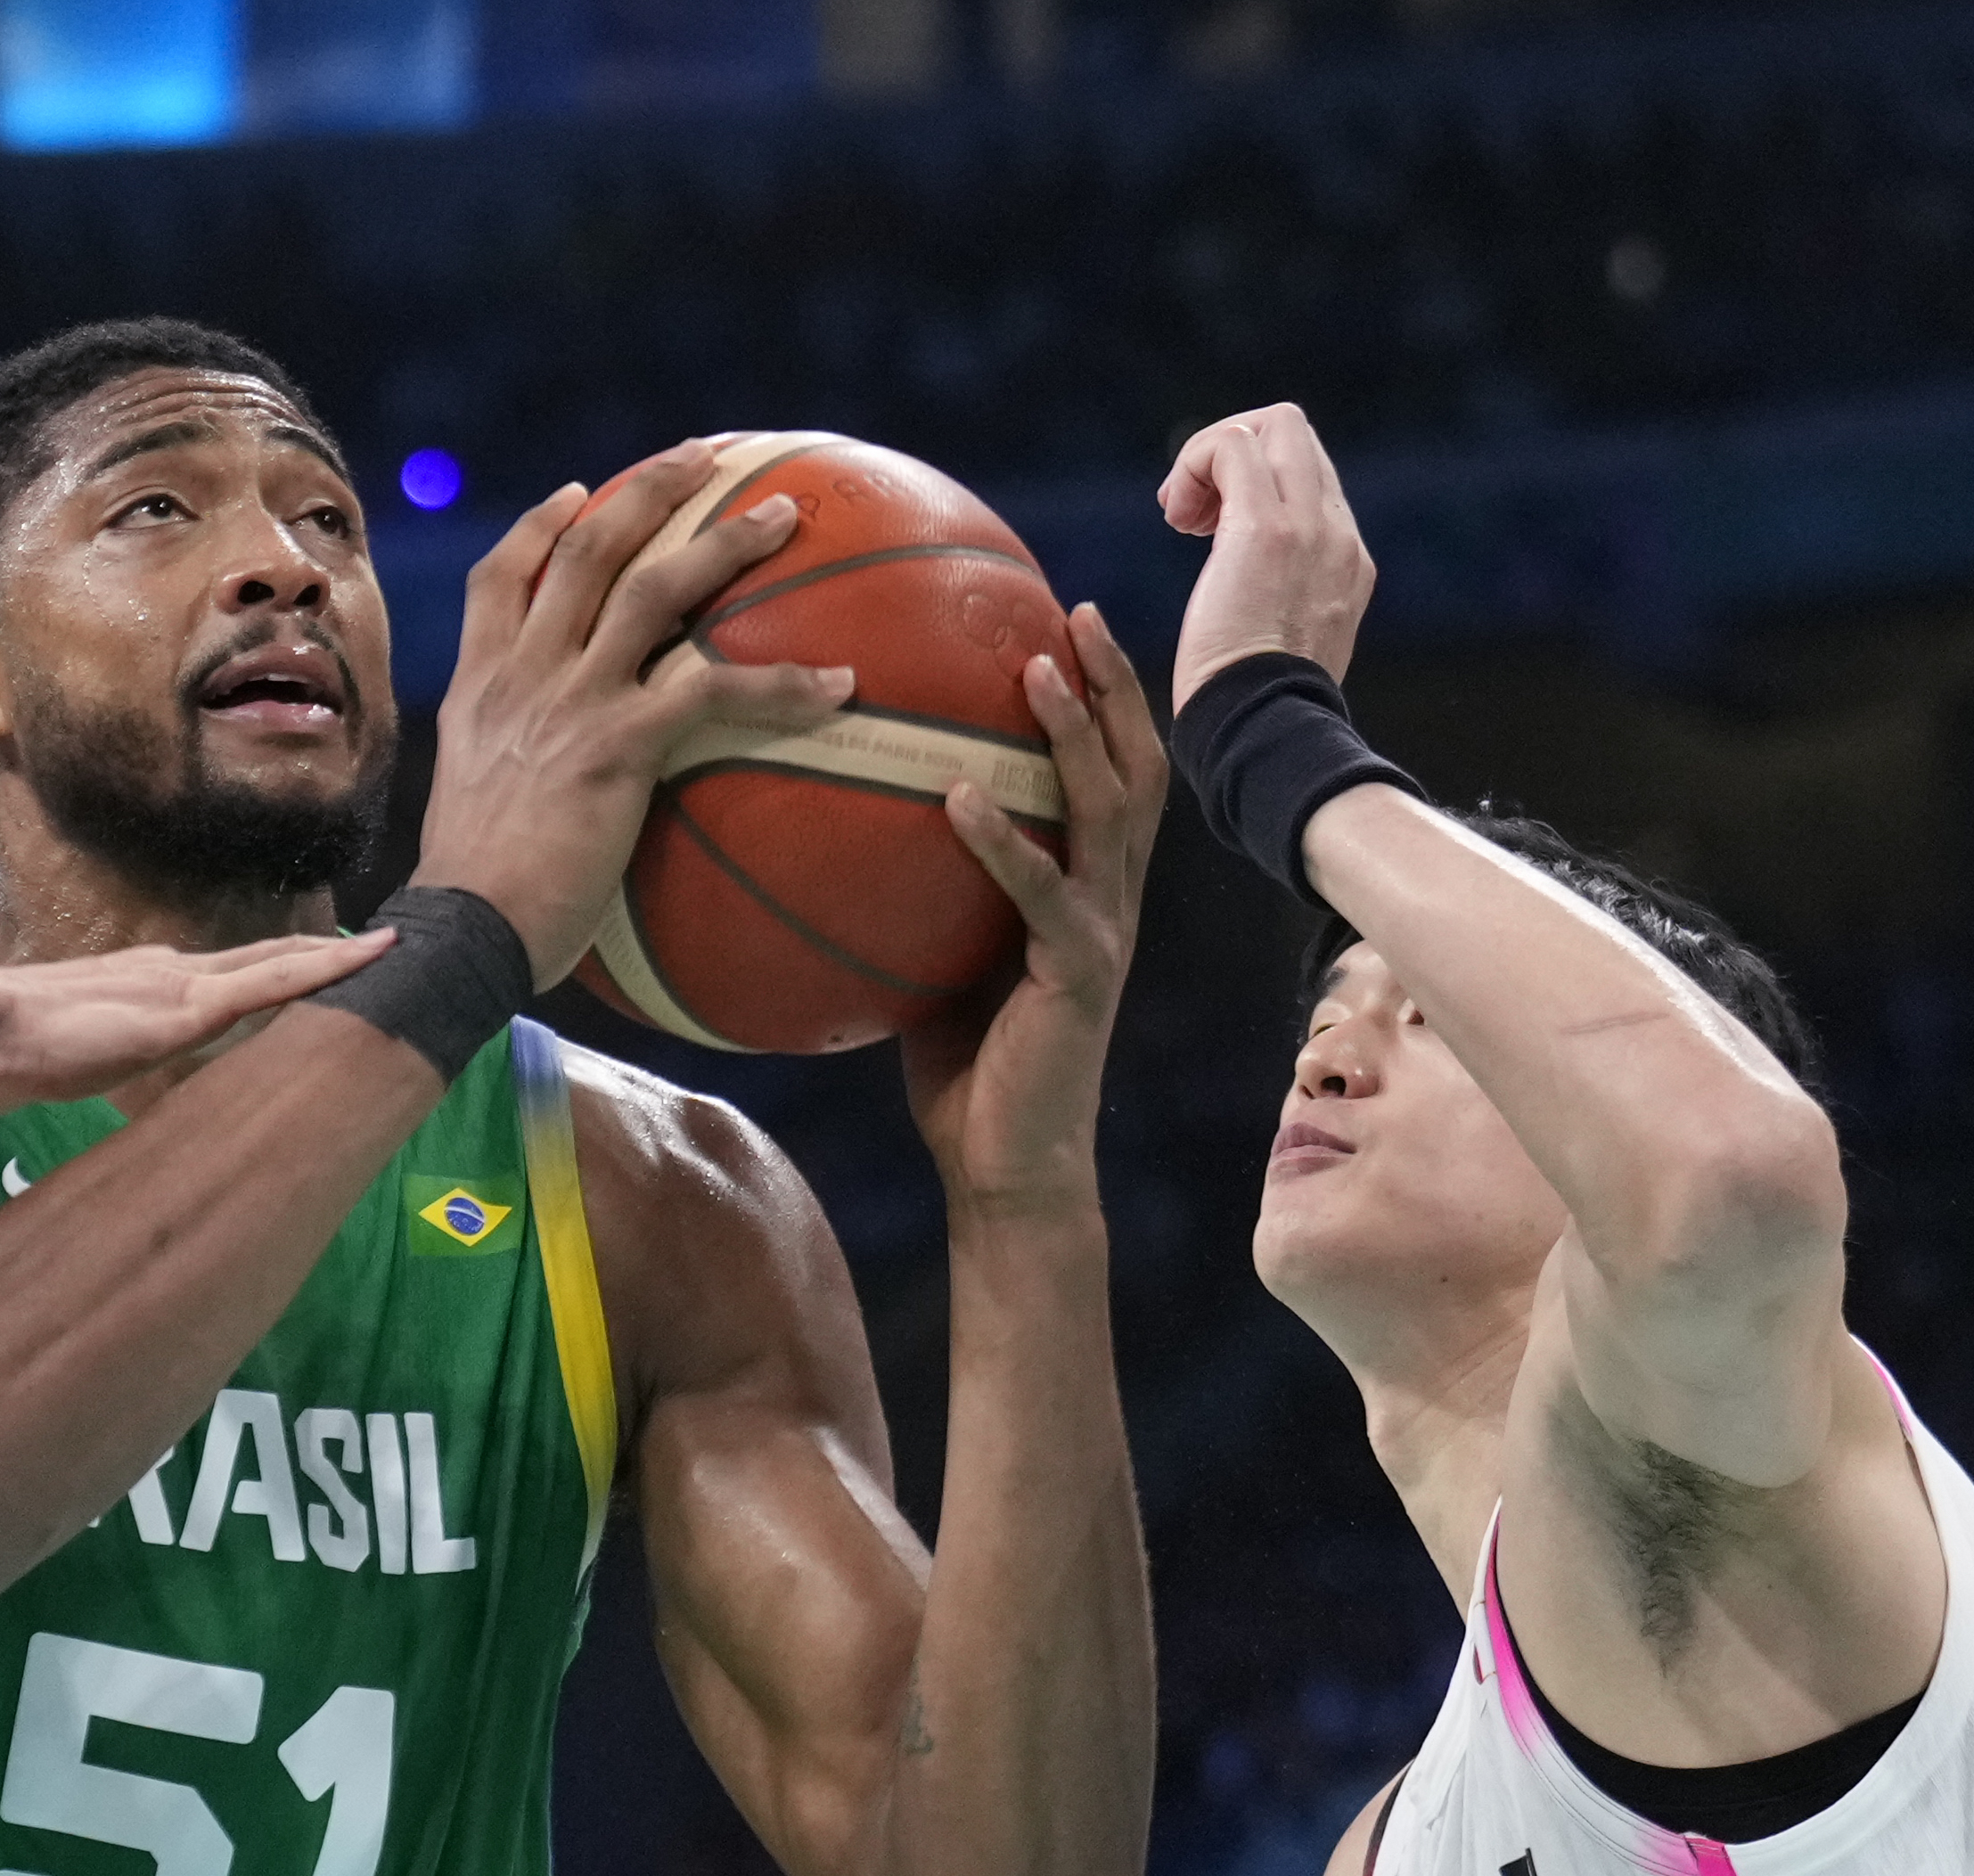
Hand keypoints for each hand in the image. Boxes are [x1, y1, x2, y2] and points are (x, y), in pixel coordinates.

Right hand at [0, 928, 389, 1116]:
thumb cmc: (0, 1057)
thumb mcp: (58, 1066)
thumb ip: (81, 1064)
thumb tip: (60, 1085)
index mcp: (144, 988)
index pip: (223, 977)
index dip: (272, 971)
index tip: (312, 970)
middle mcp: (171, 974)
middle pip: (263, 961)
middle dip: (319, 954)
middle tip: (376, 945)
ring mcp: (181, 986)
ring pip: (279, 964)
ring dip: (335, 957)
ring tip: (391, 945)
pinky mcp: (187, 1008)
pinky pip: (272, 984)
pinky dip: (323, 970)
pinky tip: (364, 961)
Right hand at [414, 444, 853, 988]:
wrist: (462, 933)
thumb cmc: (473, 906)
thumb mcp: (474, 814)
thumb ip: (513, 777)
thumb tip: (554, 803)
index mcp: (479, 688)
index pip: (499, 579)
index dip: (540, 525)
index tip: (580, 493)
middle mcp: (521, 676)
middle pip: (586, 549)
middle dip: (650, 489)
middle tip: (705, 456)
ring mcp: (569, 701)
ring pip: (654, 589)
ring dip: (725, 543)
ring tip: (784, 517)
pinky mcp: (617, 743)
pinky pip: (714, 690)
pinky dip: (783, 683)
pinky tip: (838, 686)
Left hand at [900, 601, 1164, 1212]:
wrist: (1007, 1167)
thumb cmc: (966, 1071)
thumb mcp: (937, 960)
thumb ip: (920, 894)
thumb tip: (841, 832)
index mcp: (1087, 888)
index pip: (1112, 771)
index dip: (1104, 696)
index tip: (1065, 621)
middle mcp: (1110, 898)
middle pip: (1132, 765)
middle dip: (1112, 684)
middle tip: (1073, 609)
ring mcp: (1101, 933)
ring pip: (1107, 810)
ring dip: (1073, 734)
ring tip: (1036, 669)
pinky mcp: (1077, 976)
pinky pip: (1041, 894)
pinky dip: (1001, 842)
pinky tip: (958, 795)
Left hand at [1160, 401, 1373, 704]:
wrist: (1265, 729)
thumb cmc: (1257, 707)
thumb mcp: (1288, 644)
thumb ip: (1284, 602)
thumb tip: (1251, 595)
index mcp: (1347, 559)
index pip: (1307, 474)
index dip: (1251, 482)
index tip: (1207, 526)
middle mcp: (1337, 532)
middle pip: (1294, 432)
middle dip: (1231, 451)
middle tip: (1189, 512)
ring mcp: (1308, 526)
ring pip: (1271, 424)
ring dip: (1208, 455)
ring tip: (1180, 516)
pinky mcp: (1265, 529)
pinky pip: (1233, 446)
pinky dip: (1193, 464)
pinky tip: (1175, 518)